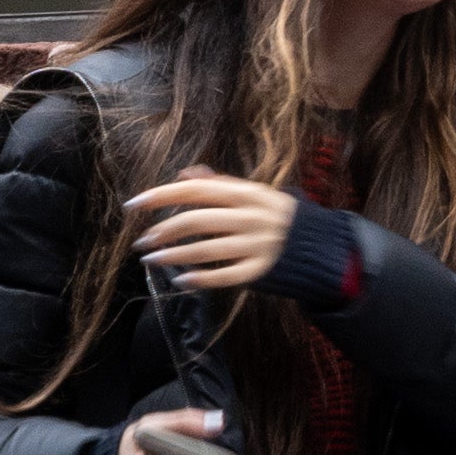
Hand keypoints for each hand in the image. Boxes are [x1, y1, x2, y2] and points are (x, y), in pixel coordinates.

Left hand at [129, 173, 297, 293]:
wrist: (323, 247)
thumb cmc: (280, 218)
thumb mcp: (256, 195)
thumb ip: (222, 185)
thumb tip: (185, 173)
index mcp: (251, 194)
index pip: (198, 190)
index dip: (162, 196)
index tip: (133, 205)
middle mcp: (254, 217)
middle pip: (197, 220)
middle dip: (163, 231)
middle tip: (142, 241)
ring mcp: (258, 244)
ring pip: (205, 250)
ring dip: (172, 256)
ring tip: (151, 260)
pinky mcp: (261, 270)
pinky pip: (223, 276)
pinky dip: (199, 279)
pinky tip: (181, 281)